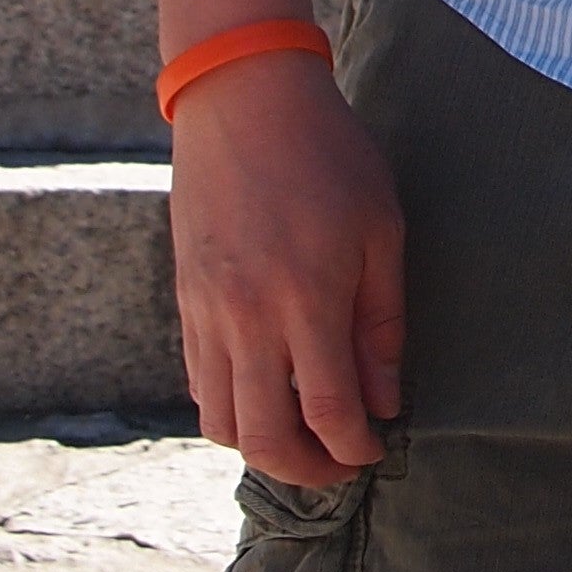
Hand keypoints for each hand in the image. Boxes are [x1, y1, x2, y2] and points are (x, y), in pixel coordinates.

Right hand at [167, 50, 405, 480]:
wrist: (244, 101)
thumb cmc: (329, 156)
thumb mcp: (381, 227)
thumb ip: (382, 321)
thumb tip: (385, 399)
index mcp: (306, 299)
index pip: (328, 412)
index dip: (355, 447)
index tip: (376, 448)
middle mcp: (248, 319)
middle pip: (266, 439)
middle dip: (309, 470)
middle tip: (342, 464)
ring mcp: (209, 315)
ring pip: (224, 424)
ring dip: (265, 449)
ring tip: (305, 439)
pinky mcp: (186, 304)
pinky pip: (200, 386)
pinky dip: (231, 412)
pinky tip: (265, 397)